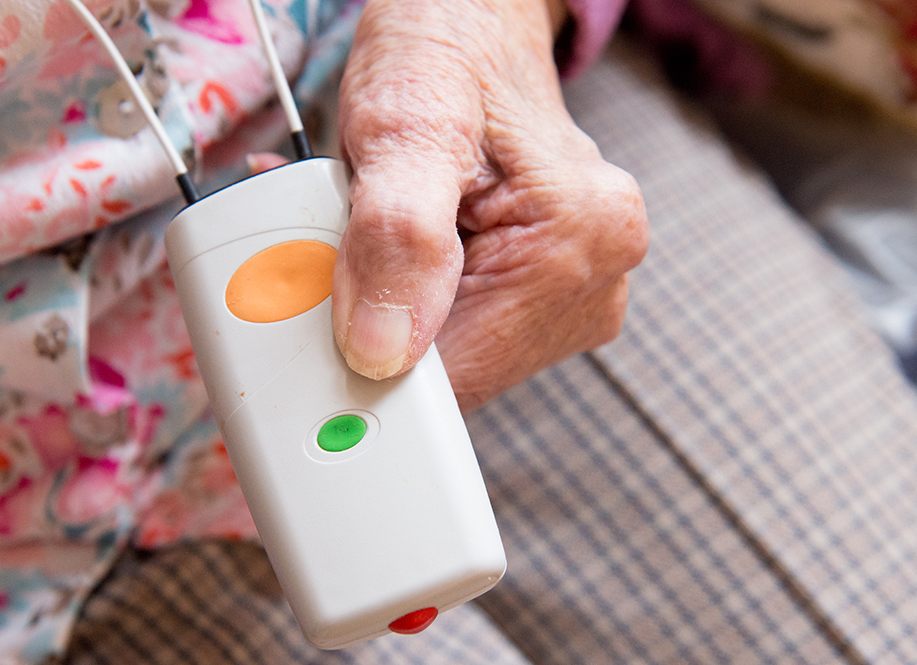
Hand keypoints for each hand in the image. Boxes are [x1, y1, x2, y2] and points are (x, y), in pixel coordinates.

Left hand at [332, 0, 647, 410]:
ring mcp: (576, 292)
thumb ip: (395, 234)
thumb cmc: (442, 51)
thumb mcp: (403, 123)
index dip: (374, 363)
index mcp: (584, 239)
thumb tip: (382, 350)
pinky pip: (459, 331)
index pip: (460, 376)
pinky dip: (407, 303)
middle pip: (456, 373)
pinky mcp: (548, 295)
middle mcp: (597, 278)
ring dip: (390, 312)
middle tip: (345, 244)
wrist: (470, 22)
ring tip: (379, 231)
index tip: (319, 317)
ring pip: (451, 357)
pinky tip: (397, 251)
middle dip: (379, 326)